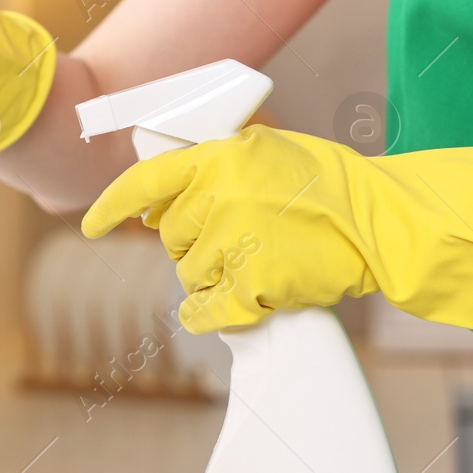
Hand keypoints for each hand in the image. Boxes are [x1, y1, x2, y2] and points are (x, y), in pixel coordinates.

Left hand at [81, 126, 472, 360]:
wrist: (385, 222)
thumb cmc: (331, 188)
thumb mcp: (270, 155)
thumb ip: (217, 168)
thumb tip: (160, 198)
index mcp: (223, 157)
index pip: (148, 181)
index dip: (113, 206)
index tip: (88, 225)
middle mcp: (222, 194)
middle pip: (173, 239)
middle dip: (196, 247)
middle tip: (240, 244)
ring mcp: (237, 240)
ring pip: (192, 276)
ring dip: (216, 279)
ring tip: (261, 264)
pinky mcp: (255, 284)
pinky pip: (210, 312)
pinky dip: (215, 317)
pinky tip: (232, 310)